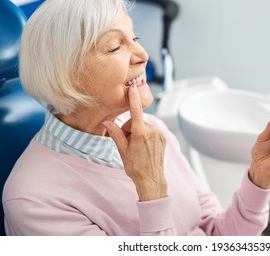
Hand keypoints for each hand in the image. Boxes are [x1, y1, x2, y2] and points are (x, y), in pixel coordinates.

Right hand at [102, 85, 166, 200]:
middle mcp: (152, 131)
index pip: (136, 111)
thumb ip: (115, 134)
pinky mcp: (163, 138)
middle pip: (136, 121)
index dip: (133, 98)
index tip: (133, 88)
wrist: (151, 180)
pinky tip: (143, 147)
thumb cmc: (135, 167)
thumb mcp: (122, 151)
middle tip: (127, 143)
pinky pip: (151, 130)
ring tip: (136, 147)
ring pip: (143, 125)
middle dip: (129, 128)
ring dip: (137, 132)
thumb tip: (106, 123)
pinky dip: (145, 135)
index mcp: (141, 133)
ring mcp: (159, 134)